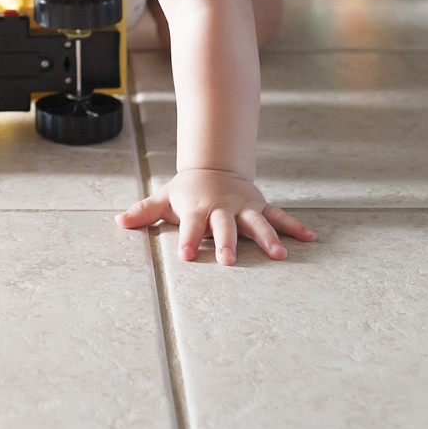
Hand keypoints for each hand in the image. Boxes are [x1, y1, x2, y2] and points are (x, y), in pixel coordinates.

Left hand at [116, 168, 314, 264]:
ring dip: (268, 238)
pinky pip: (279, 217)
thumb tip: (118, 221)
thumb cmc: (187, 191)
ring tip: (279, 256)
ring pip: (257, 223)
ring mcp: (244, 208)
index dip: (189, 241)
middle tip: (229, 261)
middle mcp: (223, 209)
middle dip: (227, 243)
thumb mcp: (164, 198)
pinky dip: (294, 227)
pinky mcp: (260, 207)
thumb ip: (143, 212)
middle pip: (225, 227)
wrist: (215, 167)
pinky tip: (310, 238)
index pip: (191, 227)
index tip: (187, 257)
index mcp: (198, 209)